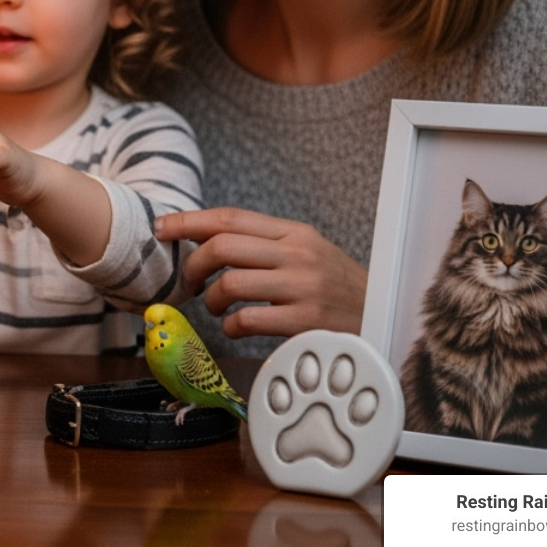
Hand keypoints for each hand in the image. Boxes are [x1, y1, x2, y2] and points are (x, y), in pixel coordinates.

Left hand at [154, 208, 367, 337]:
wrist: (386, 320)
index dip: (189, 221)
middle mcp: (298, 255)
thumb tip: (205, 239)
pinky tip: (236, 328)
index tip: (161, 228)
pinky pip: (247, 320)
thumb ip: (263, 244)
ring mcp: (303, 289)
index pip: (231, 218)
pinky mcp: (305, 323)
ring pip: (230, 283)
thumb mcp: (306, 253)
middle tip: (190, 282)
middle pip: (223, 246)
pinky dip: (230, 326)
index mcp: (294, 233)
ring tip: (216, 306)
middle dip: (193, 264)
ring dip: (211, 298)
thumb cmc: (335, 289)